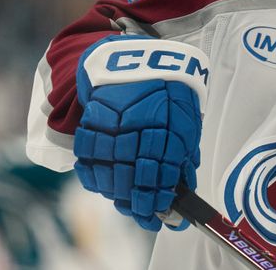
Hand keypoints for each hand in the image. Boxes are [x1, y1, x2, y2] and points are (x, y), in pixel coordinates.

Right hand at [72, 35, 208, 230]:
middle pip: (135, 175)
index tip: (161, 214)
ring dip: (116, 193)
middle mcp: (142, 123)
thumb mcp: (188, 118)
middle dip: (139, 202)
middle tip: (144, 216)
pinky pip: (88, 155)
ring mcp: (115, 121)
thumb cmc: (169, 91)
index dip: (160, 197)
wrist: (138, 58)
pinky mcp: (93, 117)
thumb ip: (186, 153)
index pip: (164, 171)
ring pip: (109, 169)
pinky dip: (93, 174)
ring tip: (125, 203)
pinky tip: (102, 183)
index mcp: (171, 123)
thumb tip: (186, 188)